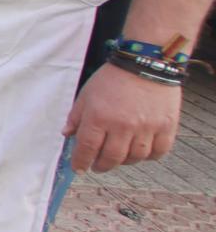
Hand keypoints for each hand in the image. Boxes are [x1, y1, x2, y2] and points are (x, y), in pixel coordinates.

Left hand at [63, 63, 181, 172]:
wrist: (146, 63)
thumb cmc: (113, 78)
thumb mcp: (87, 94)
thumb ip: (76, 117)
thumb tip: (66, 135)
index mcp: (99, 117)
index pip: (86, 148)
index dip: (81, 162)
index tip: (79, 168)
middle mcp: (122, 125)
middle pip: (111, 158)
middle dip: (101, 166)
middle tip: (98, 166)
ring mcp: (146, 127)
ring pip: (135, 158)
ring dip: (124, 162)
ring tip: (118, 157)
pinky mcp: (166, 126)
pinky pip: (158, 152)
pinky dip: (149, 157)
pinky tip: (141, 152)